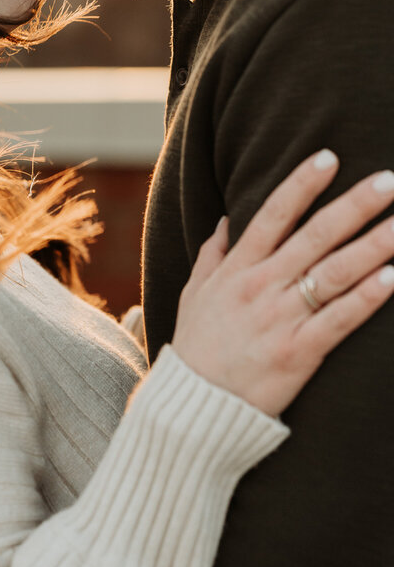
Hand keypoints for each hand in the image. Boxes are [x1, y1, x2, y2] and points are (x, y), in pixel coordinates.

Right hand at [172, 150, 393, 414]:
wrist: (192, 409)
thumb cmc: (196, 349)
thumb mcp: (193, 294)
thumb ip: (213, 255)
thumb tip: (227, 220)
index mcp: (236, 269)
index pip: (273, 215)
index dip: (302, 184)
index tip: (330, 157)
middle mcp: (260, 286)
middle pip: (314, 236)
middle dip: (354, 206)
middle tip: (389, 180)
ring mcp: (280, 318)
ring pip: (334, 272)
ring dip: (373, 245)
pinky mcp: (299, 352)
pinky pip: (340, 319)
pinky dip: (368, 297)